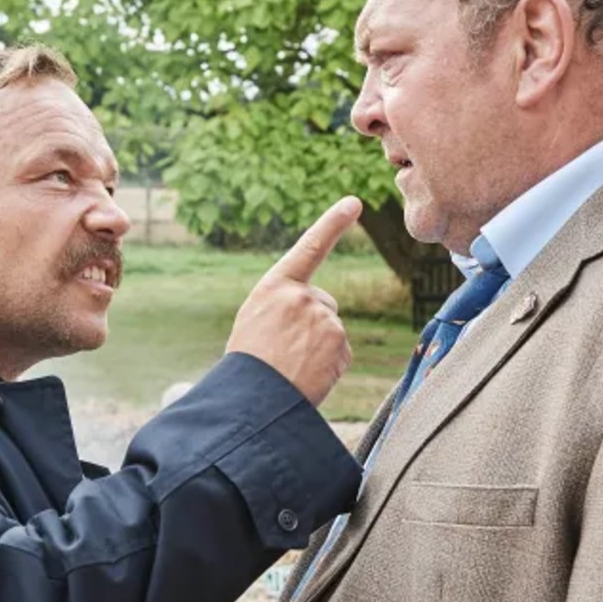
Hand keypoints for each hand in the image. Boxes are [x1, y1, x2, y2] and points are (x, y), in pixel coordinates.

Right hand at [226, 197, 361, 405]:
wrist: (252, 399)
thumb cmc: (249, 365)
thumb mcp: (255, 324)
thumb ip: (284, 308)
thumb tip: (321, 312)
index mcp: (273, 286)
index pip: (309, 247)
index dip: (333, 223)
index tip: (354, 202)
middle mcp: (300, 295)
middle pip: (322, 304)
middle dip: (312, 325)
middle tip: (285, 351)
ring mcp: (322, 316)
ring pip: (330, 331)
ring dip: (317, 349)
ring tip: (290, 367)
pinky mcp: (337, 340)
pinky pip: (339, 353)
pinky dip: (327, 366)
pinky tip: (306, 376)